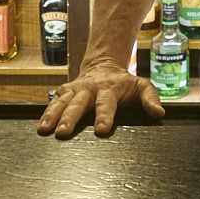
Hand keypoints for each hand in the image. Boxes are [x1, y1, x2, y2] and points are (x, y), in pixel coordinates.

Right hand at [36, 65, 164, 139]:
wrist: (104, 66)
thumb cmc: (124, 83)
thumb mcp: (141, 86)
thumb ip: (151, 98)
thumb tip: (159, 113)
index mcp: (110, 88)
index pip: (107, 104)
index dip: (104, 116)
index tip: (101, 130)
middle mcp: (90, 88)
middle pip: (79, 104)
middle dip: (70, 118)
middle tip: (63, 132)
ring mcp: (75, 89)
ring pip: (62, 102)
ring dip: (53, 115)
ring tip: (45, 130)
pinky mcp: (64, 91)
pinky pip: (54, 101)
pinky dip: (46, 112)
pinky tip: (40, 126)